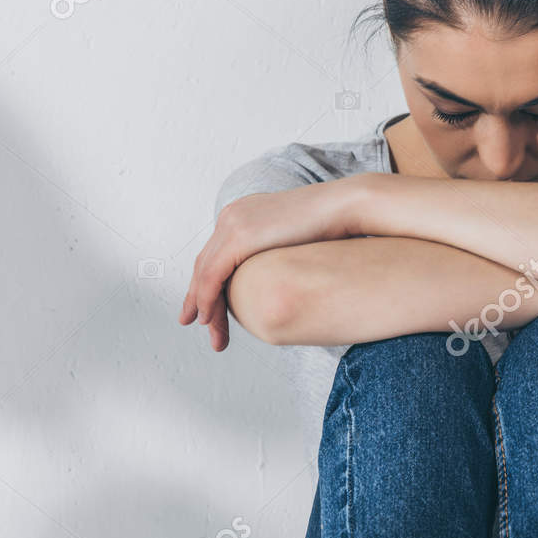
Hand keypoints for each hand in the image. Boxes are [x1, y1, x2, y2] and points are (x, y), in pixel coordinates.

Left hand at [180, 180, 357, 350]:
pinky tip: (207, 318)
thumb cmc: (332, 227)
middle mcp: (231, 216)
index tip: (208, 307)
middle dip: (198, 297)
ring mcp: (233, 224)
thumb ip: (278, 254)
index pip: (217, 255)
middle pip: (206, 264)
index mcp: (243, 215)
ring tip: (207, 331)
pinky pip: (212, 275)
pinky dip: (207, 298)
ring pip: (205, 272)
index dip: (208, 283)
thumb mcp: (295, 242)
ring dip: (202, 305)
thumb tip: (282, 277)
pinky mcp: (239, 236)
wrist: (344, 207)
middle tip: (193, 323)